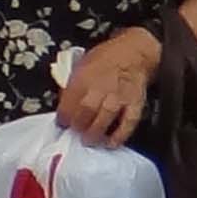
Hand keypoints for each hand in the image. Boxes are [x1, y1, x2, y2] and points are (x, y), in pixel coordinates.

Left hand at [59, 26, 161, 147]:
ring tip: (88, 141)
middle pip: (86, 109)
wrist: (133, 54)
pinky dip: (120, 135)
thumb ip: (72, 84)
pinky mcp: (135, 103)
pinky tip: (111, 143)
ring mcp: (120, 96)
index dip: (63, 115)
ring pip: (105, 117)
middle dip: (78, 124)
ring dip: (95, 132)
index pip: (69, 99)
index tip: (61, 123)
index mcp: (84, 76)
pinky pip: (128, 122)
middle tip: (74, 133)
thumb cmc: (104, 58)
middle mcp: (102, 86)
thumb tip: (63, 102)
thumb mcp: (81, 64)